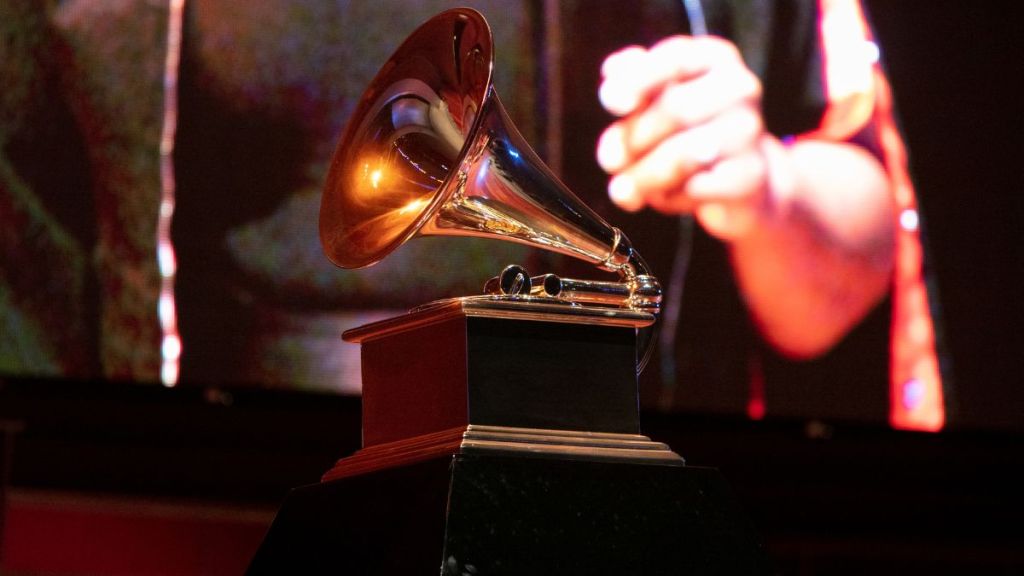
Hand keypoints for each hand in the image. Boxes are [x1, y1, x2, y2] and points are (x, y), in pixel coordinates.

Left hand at [596, 36, 774, 239]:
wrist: (737, 179)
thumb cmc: (686, 132)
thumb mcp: (654, 102)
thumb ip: (629, 88)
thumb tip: (612, 80)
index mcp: (714, 57)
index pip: (674, 58)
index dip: (637, 80)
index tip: (612, 103)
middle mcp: (740, 87)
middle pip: (675, 110)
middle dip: (633, 140)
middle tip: (611, 161)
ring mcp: (749, 131)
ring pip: (683, 154)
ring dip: (643, 175)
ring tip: (623, 188)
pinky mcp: (751, 175)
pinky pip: (696, 188)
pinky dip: (670, 197)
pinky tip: (666, 196)